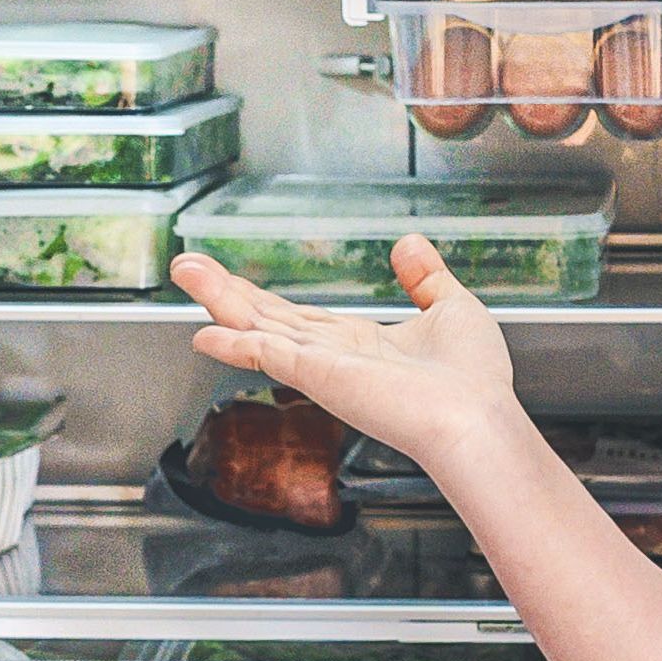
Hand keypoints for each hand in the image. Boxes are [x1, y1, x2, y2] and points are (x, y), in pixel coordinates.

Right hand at [172, 240, 521, 482]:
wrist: (478, 416)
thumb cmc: (474, 380)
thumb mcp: (452, 309)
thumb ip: (426, 277)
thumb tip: (408, 244)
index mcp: (358, 345)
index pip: (296, 318)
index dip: (261, 298)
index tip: (230, 282)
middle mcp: (332, 357)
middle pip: (265, 318)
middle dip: (224, 292)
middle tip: (185, 266)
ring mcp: (322, 367)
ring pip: (258, 328)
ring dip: (219, 299)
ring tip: (183, 271)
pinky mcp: (320, 374)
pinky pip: (269, 354)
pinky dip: (235, 345)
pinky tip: (204, 334)